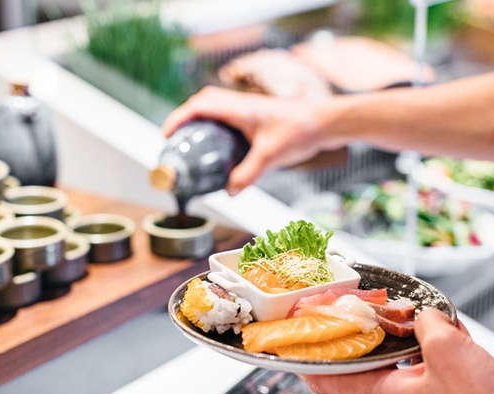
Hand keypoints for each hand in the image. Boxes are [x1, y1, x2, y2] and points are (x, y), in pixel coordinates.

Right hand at [161, 86, 331, 194]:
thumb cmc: (300, 132)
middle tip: (177, 139)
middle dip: (186, 117)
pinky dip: (219, 125)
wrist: (325, 122)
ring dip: (202, 119)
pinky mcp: (259, 116)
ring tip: (194, 142)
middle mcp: (241, 104)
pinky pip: (230, 114)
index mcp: (239, 108)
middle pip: (204, 101)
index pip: (199, 106)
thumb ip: (248, 175)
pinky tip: (222, 146)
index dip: (178, 118)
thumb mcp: (270, 157)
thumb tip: (229, 191)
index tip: (167, 135)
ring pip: (217, 106)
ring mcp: (250, 108)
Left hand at [300, 308, 493, 393]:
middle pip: (374, 369)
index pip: (333, 381)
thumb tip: (425, 316)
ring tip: (428, 324)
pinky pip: (434, 377)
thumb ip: (427, 325)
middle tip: (372, 317)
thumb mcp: (447, 348)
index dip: (311, 363)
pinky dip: (439, 357)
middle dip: (376, 340)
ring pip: (407, 370)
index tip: (295, 352)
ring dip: (414, 346)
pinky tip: (456, 341)